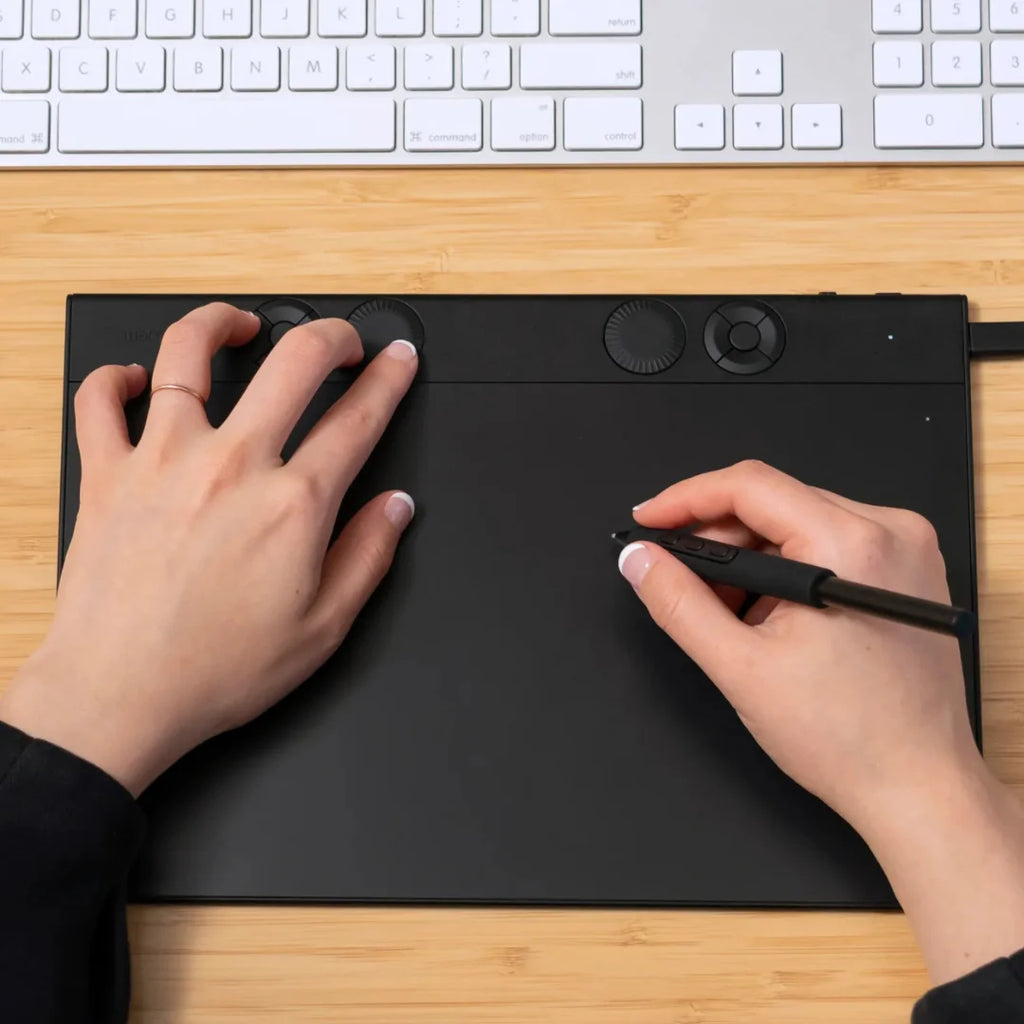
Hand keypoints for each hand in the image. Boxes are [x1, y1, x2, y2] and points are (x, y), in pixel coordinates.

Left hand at [1, 303, 417, 795]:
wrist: (116, 697)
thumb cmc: (214, 670)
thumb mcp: (323, 628)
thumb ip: (368, 556)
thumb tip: (395, 508)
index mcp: (292, 505)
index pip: (358, 417)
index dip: (388, 379)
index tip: (397, 362)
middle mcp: (231, 466)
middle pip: (294, 361)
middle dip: (331, 335)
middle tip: (340, 341)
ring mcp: (163, 460)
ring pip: (189, 351)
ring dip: (222, 323)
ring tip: (240, 324)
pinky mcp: (107, 472)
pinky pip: (100, 399)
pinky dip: (116, 378)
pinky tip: (136, 378)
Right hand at [619, 459, 973, 828]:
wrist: (920, 788)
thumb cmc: (849, 739)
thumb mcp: (741, 668)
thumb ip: (678, 602)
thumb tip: (640, 559)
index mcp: (851, 545)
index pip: (749, 486)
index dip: (685, 499)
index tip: (648, 521)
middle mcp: (890, 532)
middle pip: (774, 501)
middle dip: (716, 538)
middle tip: (676, 577)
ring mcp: (906, 549)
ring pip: (798, 521)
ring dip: (750, 556)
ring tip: (726, 611)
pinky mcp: (908, 571)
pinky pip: (829, 542)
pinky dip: (786, 568)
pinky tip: (767, 614)